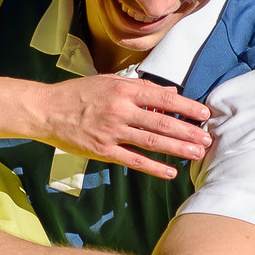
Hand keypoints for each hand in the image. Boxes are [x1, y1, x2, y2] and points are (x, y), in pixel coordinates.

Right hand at [34, 75, 210, 177]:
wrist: (47, 110)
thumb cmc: (79, 94)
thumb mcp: (109, 82)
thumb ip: (140, 88)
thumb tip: (170, 93)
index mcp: (124, 90)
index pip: (163, 99)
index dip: (187, 108)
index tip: (204, 114)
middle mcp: (121, 110)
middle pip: (162, 122)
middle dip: (188, 132)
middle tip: (207, 139)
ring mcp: (112, 132)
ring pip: (152, 142)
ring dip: (177, 149)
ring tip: (196, 153)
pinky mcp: (104, 151)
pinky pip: (134, 161)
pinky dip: (154, 167)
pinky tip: (170, 172)